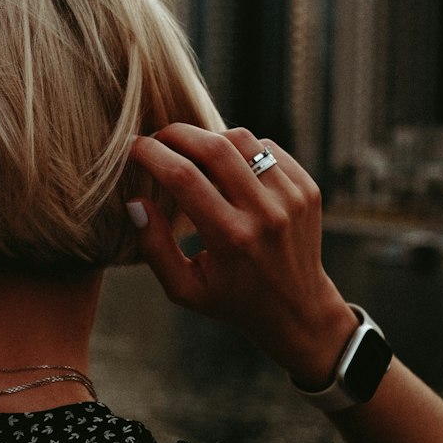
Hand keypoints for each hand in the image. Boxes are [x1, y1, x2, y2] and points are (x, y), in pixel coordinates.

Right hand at [130, 125, 358, 385]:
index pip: (183, 178)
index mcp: (231, 239)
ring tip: (193, 153)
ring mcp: (292, 198)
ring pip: (242, 140)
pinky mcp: (308, 189)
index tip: (134, 146)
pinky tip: (231, 169)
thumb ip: (155, 247)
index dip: (152, 153)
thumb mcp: (184, 288)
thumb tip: (136, 202)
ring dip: (210, 138)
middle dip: (178, 133)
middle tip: (159, 138)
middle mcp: (265, 214)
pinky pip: (268, 148)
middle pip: (214, 148)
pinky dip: (243, 150)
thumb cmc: (232, 300)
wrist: (298, 309)